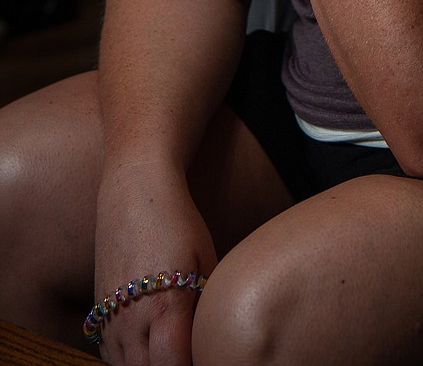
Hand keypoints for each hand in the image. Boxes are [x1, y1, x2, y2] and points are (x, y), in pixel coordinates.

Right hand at [94, 165, 216, 365]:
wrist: (135, 189)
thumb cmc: (179, 222)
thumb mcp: (206, 261)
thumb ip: (205, 306)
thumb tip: (209, 339)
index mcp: (165, 307)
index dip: (192, 365)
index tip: (205, 355)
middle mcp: (131, 319)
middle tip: (190, 350)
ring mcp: (110, 316)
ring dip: (148, 365)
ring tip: (172, 347)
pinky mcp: (98, 311)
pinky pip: (110, 354)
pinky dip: (128, 359)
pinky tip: (148, 344)